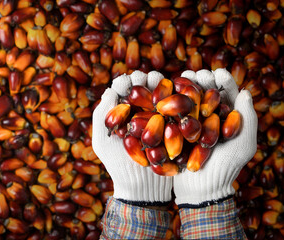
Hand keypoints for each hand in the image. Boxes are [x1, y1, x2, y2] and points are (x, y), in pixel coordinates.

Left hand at [92, 70, 172, 204]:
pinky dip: (181, 99)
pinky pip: (179, 110)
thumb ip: (101, 114)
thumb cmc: (118, 165)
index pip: (126, 90)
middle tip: (151, 78)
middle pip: (147, 89)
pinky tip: (182, 93)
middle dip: (149, 79)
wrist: (143, 188)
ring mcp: (161, 120)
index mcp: (124, 113)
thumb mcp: (102, 142)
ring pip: (165, 96)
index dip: (127, 81)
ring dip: (166, 85)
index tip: (129, 81)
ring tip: (165, 83)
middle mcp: (143, 113)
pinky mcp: (176, 128)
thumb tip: (110, 88)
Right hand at [174, 69, 257, 205]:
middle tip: (197, 73)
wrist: (200, 188)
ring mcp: (191, 124)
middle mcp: (209, 118)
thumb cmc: (225, 168)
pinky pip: (173, 113)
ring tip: (181, 78)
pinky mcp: (175, 131)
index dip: (224, 81)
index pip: (227, 94)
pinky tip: (167, 92)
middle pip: (206, 92)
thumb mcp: (244, 145)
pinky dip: (170, 101)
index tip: (218, 72)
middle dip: (202, 80)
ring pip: (188, 100)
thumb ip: (248, 119)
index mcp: (228, 118)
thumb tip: (246, 92)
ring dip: (185, 87)